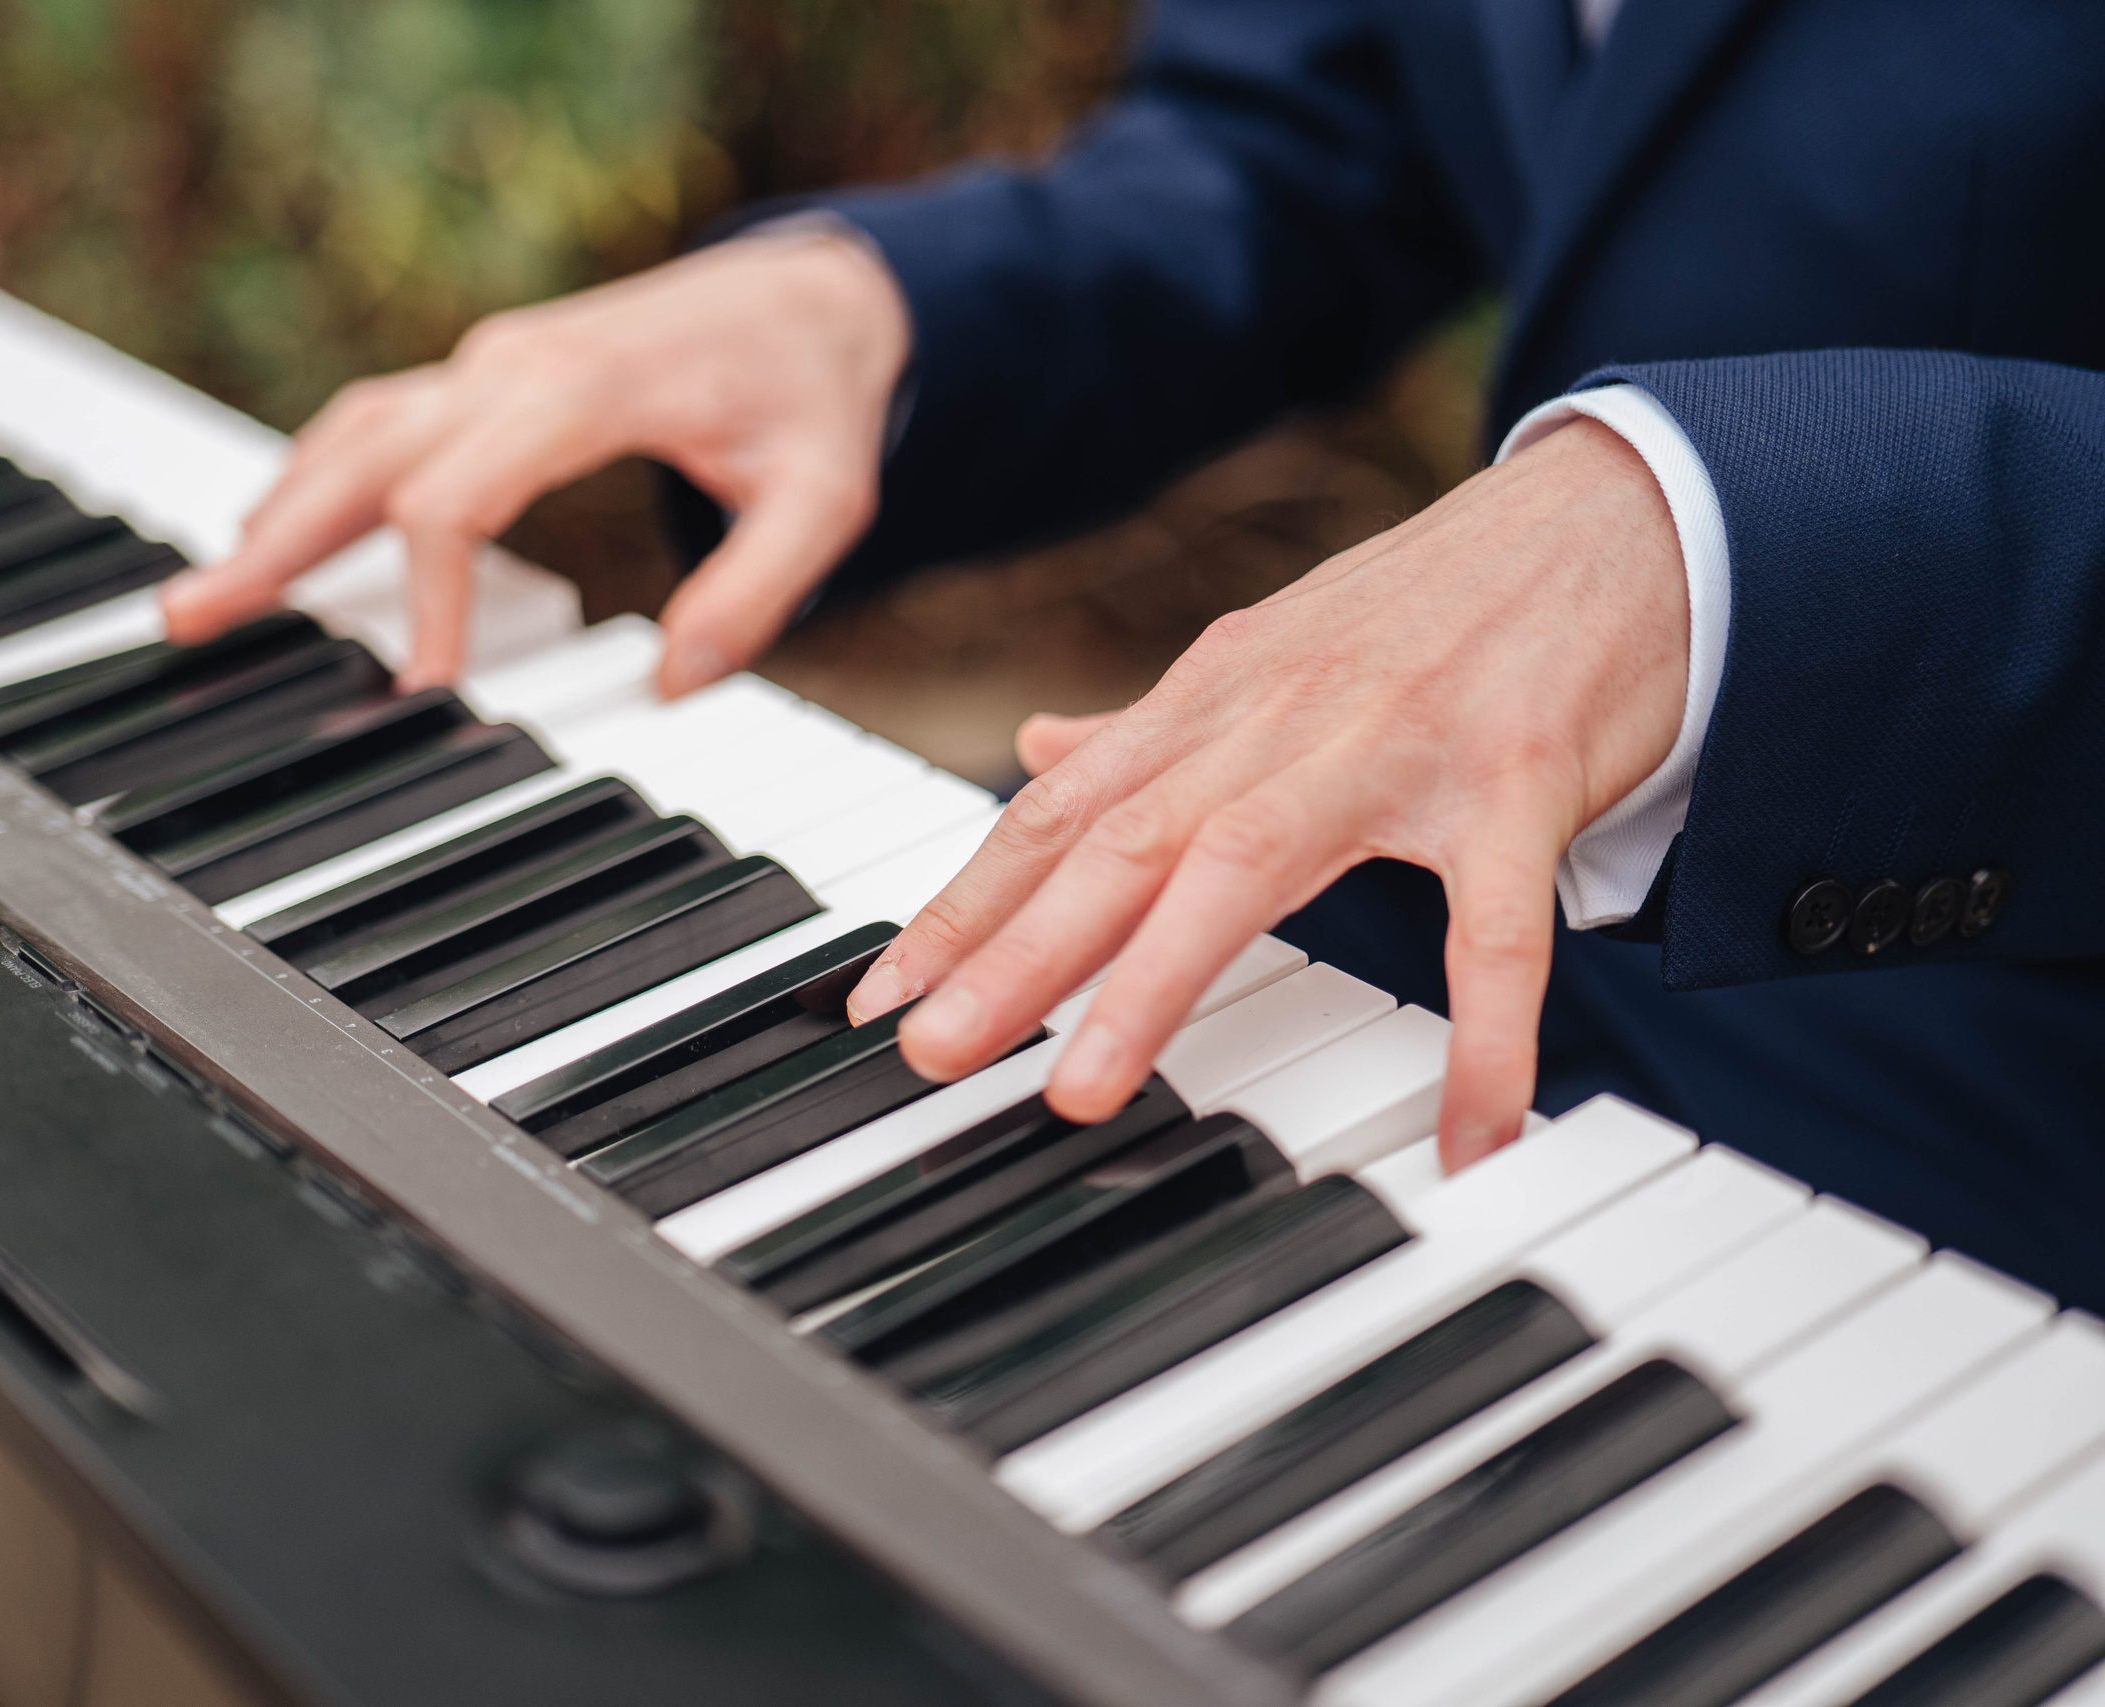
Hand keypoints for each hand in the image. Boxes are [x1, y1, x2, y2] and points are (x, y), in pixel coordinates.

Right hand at [159, 229, 911, 693]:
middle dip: (279, 540)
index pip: (458, 495)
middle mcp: (515, 367)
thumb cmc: (811, 394)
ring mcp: (493, 366)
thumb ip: (755, 591)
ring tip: (210, 590)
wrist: (809, 295)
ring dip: (279, 508)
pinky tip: (281, 533)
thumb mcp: (823, 498)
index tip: (424, 685)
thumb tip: (674, 681)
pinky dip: (319, 476)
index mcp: (584, 390)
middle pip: (366, 455)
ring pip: (356, 431)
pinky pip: (382, 422)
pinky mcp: (491, 379)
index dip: (428, 594)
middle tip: (193, 615)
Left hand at [845, 417, 1688, 1169]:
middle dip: (1015, 951)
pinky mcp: (1519, 777)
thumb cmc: (1433, 605)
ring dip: (1160, 980)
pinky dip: (1487, 1032)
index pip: (1062, 811)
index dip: (967, 903)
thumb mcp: (1269, 654)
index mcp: (1216, 697)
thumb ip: (1150, 725)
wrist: (1615, 512)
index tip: (884, 993)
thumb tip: (1037, 752)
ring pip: (1251, 863)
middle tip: (930, 1050)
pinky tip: (1470, 1134)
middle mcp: (1282, 716)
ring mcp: (1397, 744)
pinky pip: (1497, 926)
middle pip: (1121, 842)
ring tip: (1086, 1090)